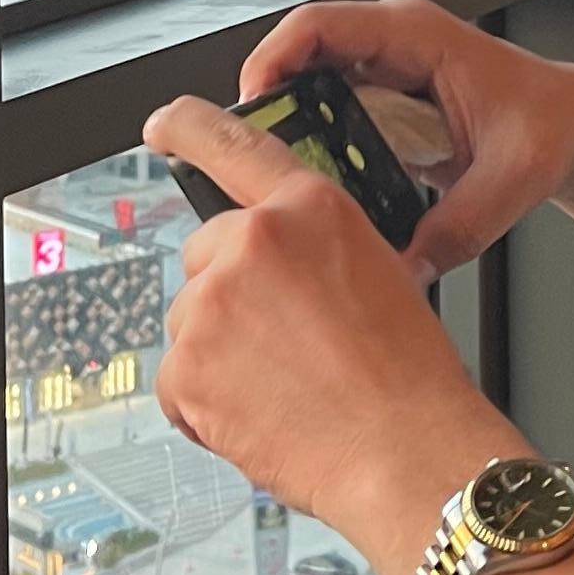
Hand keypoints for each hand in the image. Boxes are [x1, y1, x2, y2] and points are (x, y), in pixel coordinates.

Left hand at [147, 93, 519, 574]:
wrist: (408, 452)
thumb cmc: (409, 376)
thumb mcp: (379, 271)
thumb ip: (313, 249)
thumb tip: (277, 270)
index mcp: (309, 208)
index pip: (234, 146)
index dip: (190, 127)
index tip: (163, 122)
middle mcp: (253, 242)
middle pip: (206, 257)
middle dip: (231, 296)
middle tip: (282, 345)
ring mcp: (212, 303)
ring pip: (192, 321)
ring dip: (220, 353)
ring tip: (284, 387)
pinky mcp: (186, 367)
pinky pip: (177, 382)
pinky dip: (204, 405)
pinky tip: (258, 416)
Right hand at [225, 0, 573, 281]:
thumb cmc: (551, 125)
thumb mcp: (511, 179)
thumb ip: (458, 226)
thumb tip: (404, 268)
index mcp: (417, 36)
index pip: (320, 26)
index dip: (272, 58)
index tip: (250, 104)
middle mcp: (393, 44)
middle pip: (300, 54)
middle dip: (268, 101)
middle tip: (248, 156)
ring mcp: (385, 70)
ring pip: (309, 84)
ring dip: (287, 125)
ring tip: (272, 176)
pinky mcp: (384, 100)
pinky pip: (329, 111)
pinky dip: (313, 143)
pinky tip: (311, 185)